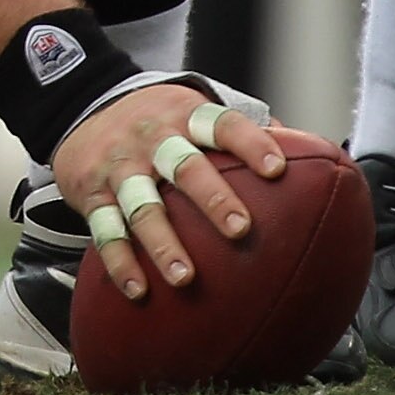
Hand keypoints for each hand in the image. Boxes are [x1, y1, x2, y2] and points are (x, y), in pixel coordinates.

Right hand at [52, 82, 285, 301]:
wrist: (80, 104)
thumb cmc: (159, 119)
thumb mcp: (194, 108)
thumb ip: (244, 128)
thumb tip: (313, 152)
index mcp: (185, 116)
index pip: (223, 124)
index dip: (250, 144)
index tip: (276, 169)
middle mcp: (153, 139)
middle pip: (185, 166)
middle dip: (212, 198)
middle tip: (240, 229)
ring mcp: (120, 166)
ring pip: (142, 205)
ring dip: (163, 243)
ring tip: (186, 278)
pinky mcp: (92, 193)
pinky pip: (105, 230)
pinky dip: (120, 262)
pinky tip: (138, 291)